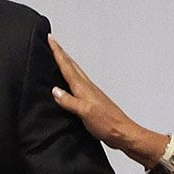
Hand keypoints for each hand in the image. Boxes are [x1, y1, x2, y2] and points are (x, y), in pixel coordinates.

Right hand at [47, 36, 139, 150]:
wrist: (122, 133)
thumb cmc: (107, 124)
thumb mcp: (85, 112)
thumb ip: (69, 101)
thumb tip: (55, 90)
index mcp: (83, 88)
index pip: (67, 66)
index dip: (57, 52)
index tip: (50, 39)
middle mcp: (87, 87)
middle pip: (71, 65)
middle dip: (61, 53)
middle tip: (53, 43)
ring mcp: (90, 94)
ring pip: (75, 73)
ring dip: (67, 63)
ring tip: (60, 57)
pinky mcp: (92, 102)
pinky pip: (78, 83)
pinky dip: (71, 77)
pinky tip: (70, 82)